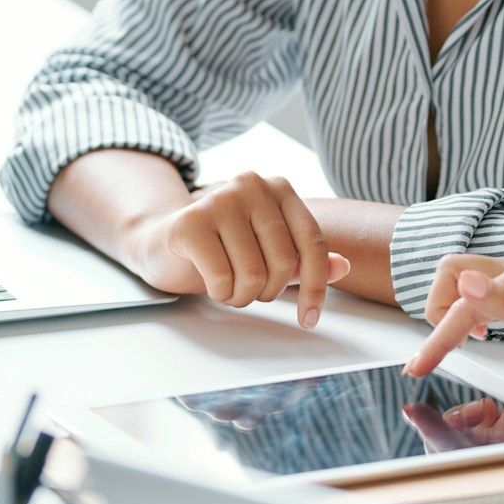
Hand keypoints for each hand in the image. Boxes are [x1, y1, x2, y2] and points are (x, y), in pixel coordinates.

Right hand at [127, 171, 349, 327]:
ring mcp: (219, 199)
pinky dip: (219, 293)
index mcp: (278, 188)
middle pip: (284, 262)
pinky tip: (209, 281)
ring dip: (242, 296)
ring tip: (228, 285)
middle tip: (247, 290)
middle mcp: (252, 185)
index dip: (315, 287)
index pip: (312, 243)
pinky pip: (223, 279)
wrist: (160, 243)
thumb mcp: (268, 253)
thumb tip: (344, 266)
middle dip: (268, 292)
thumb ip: (304, 259)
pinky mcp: (190, 222)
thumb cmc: (221, 249)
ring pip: (254, 275)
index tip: (310, 318)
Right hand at [403, 254, 503, 404]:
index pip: (465, 300)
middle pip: (452, 272)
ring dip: (448, 310)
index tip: (420, 366)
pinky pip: (478, 298)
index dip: (439, 334)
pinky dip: (464, 315)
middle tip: (439, 350)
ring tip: (451, 345)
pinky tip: (476, 337)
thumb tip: (464, 282)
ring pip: (462, 283)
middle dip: (436, 308)